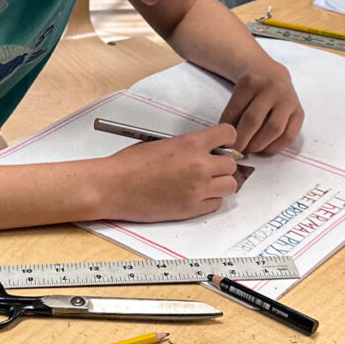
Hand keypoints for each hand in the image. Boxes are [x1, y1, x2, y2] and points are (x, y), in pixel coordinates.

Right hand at [100, 124, 238, 221]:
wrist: (113, 187)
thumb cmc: (130, 164)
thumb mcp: (162, 144)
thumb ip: (188, 146)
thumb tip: (204, 151)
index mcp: (191, 144)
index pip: (228, 134)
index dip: (226, 139)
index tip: (222, 144)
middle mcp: (199, 166)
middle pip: (231, 164)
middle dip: (221, 164)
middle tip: (208, 166)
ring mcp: (197, 190)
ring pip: (230, 186)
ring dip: (220, 183)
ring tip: (204, 182)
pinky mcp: (191, 209)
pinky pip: (216, 204)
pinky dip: (210, 199)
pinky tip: (195, 195)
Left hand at [219, 59, 303, 154]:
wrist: (272, 73)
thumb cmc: (251, 88)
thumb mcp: (238, 92)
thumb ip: (232, 114)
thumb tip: (228, 142)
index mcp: (250, 83)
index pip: (235, 111)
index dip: (229, 131)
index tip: (225, 143)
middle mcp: (271, 89)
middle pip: (253, 120)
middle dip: (242, 140)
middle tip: (236, 151)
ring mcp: (288, 100)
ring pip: (274, 129)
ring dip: (259, 145)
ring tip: (250, 150)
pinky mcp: (299, 111)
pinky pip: (290, 135)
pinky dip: (276, 147)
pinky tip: (266, 149)